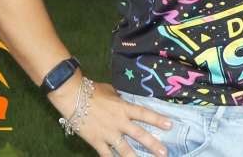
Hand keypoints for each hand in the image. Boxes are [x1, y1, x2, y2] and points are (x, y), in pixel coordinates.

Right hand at [52, 80, 172, 156]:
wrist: (72, 97)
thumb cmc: (92, 91)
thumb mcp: (110, 91)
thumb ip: (120, 99)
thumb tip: (124, 101)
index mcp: (123, 107)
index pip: (144, 114)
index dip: (157, 119)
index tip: (170, 125)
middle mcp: (119, 122)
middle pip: (139, 134)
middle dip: (152, 144)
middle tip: (164, 152)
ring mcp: (108, 133)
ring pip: (125, 149)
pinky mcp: (96, 141)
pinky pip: (106, 155)